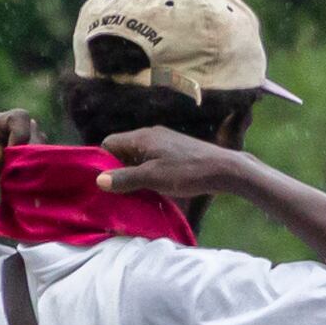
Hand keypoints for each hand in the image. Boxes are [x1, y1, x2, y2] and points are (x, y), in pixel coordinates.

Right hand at [89, 123, 256, 203]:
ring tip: (137, 190)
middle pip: (123, 150)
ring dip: (135, 172)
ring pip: (139, 156)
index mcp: (141, 137)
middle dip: (119, 169)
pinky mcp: (177, 150)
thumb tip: (99, 180)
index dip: (103, 162)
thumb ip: (125, 178)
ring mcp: (166, 141)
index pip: (108, 143)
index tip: (107, 181)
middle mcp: (151, 134)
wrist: (226, 169)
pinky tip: (155, 186)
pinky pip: (154, 159)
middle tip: (120, 189)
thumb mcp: (152, 178)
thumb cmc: (187, 172)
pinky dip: (150, 171)